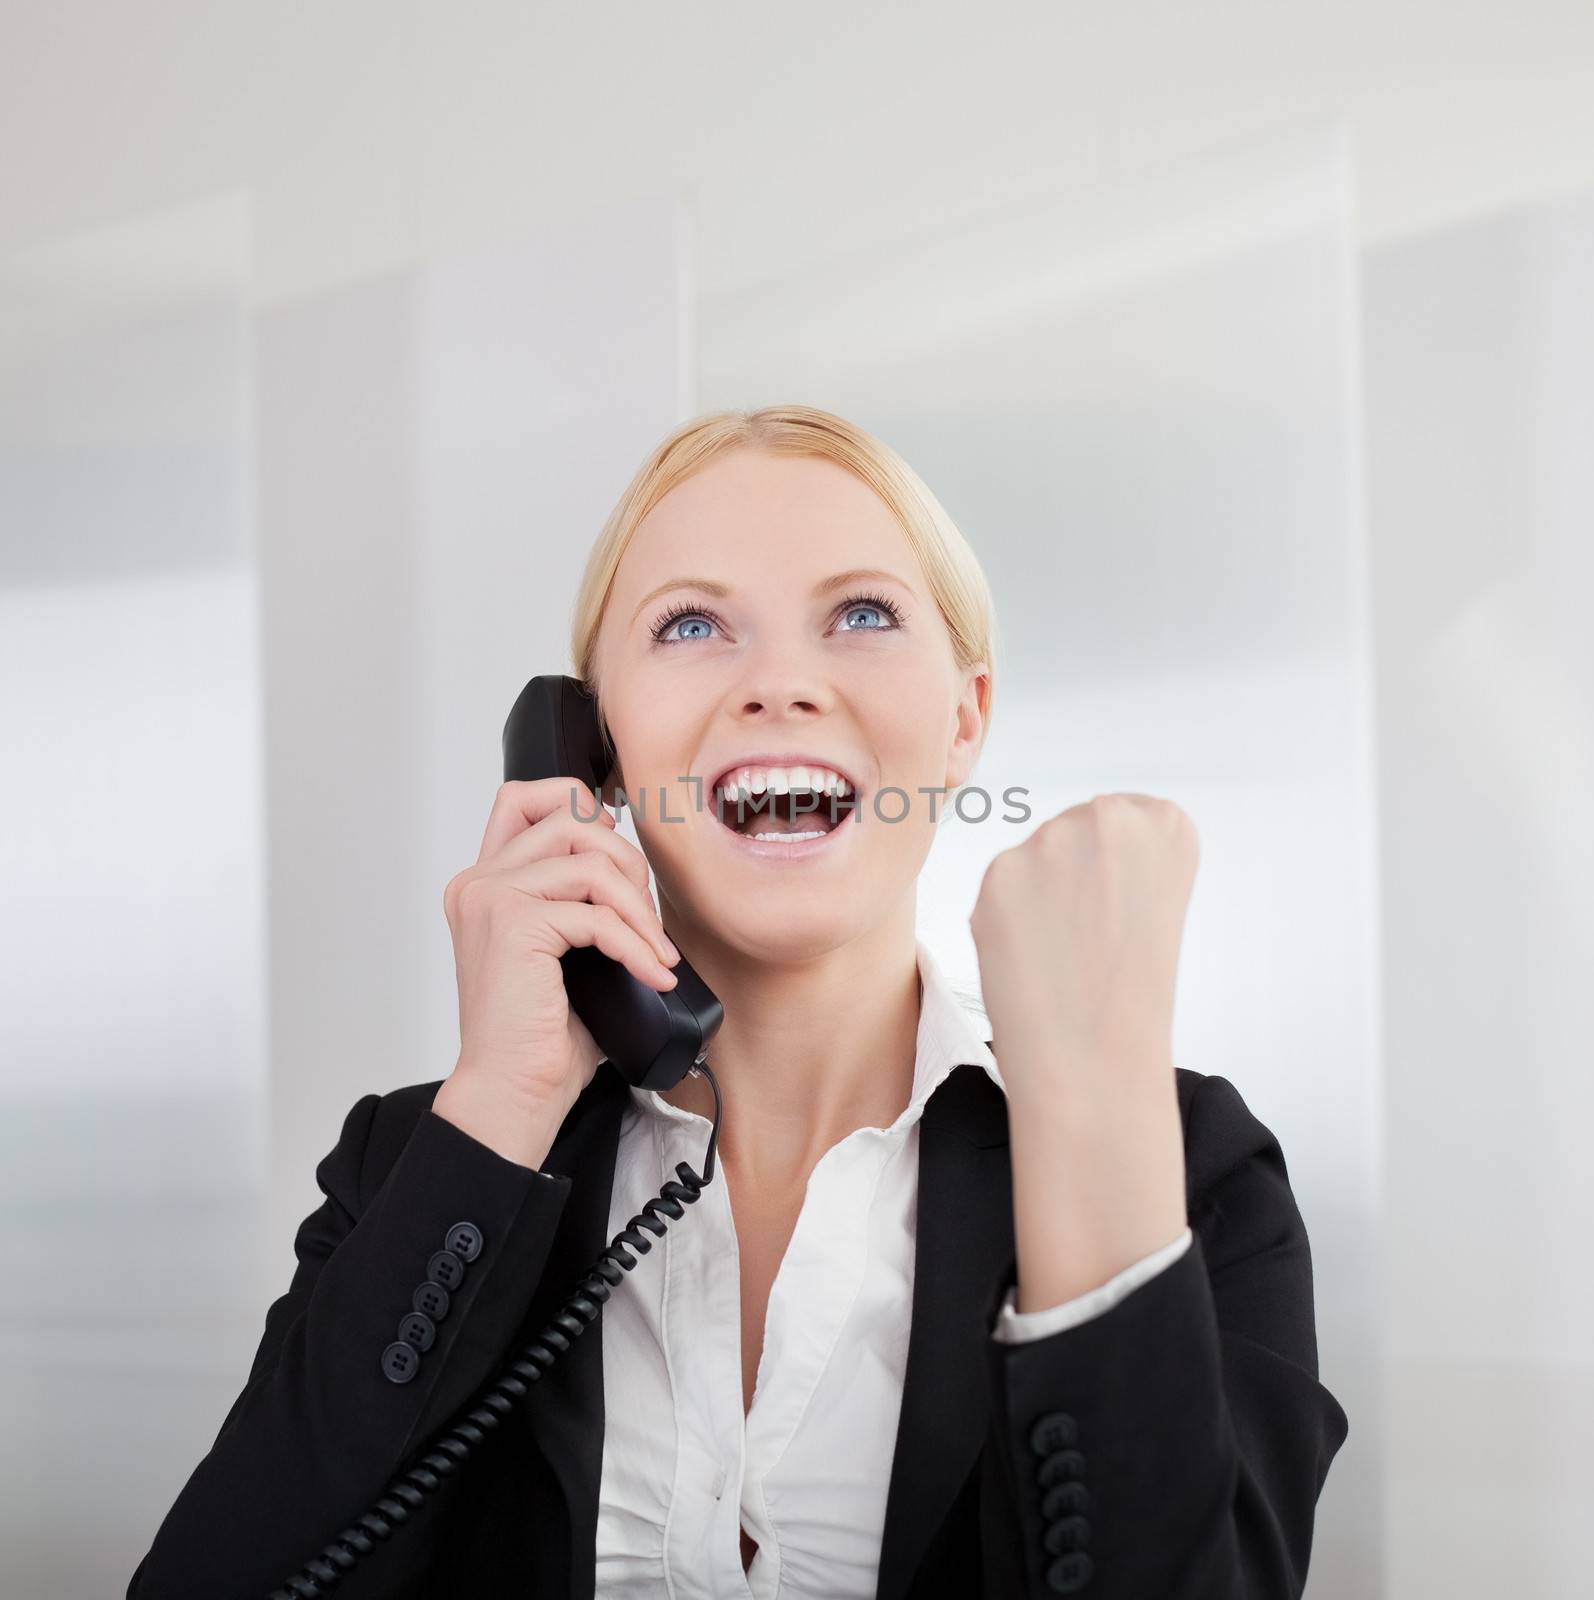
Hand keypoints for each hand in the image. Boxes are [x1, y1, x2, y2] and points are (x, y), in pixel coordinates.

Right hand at [434, 778, 679, 1165]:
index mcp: (484, 884)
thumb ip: (578, 900)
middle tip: (645, 923)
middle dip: (627, 863)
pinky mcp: (512, 926)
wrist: (512, 1094)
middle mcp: (478, 883)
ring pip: (591, 861)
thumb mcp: (565, 951)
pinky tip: (651, 975)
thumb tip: (631, 866)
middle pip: (571, 819)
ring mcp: (490, 899)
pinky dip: (636, 945)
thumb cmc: (540, 1037)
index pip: (525, 797)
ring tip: (654, 953)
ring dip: (638, 907)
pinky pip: (597, 914)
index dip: (581, 807)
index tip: (619, 863)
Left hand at [970, 793, 1199, 1308]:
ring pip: (1033, 857)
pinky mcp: (998, 873)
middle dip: (1072, 878)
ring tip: (1063, 953)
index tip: (1126, 916)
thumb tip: (1055, 832)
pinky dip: (1003, 918)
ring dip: (1036, 896)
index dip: (1117, 876)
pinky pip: (998, 886)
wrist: (1095, 1064)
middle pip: (1073, 831)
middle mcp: (1111, 816)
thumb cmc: (1129, 991)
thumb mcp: (1153, 897)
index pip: (1125, 820)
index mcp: (1167, 821)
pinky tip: (1030, 957)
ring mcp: (1051, 840)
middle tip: (1090, 940)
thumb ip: (1117, 849)